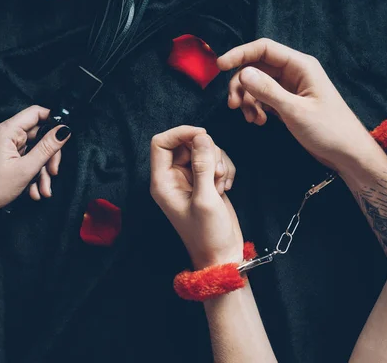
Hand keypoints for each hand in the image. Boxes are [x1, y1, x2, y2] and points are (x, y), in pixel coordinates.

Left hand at [0, 106, 71, 220]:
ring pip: (33, 151)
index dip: (53, 122)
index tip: (64, 136)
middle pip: (38, 136)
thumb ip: (47, 147)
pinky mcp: (2, 156)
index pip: (36, 113)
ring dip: (41, 171)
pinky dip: (31, 173)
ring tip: (42, 189)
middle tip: (53, 172)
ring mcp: (2, 146)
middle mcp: (3, 134)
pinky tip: (32, 189)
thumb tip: (63, 131)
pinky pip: (24, 159)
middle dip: (48, 157)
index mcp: (6, 131)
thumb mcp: (26, 168)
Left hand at [150, 126, 239, 268]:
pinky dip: (224, 168)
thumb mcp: (206, 199)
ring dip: (218, 162)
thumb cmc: (208, 234)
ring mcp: (190, 179)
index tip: (203, 135)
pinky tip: (226, 187)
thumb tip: (202, 136)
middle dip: (207, 151)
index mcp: (163, 182)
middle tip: (216, 173)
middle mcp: (173, 178)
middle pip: (187, 143)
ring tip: (221, 185)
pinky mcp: (205, 181)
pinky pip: (215, 160)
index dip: (180, 133)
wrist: (222, 254)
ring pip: (204, 150)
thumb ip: (202, 166)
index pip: (161, 143)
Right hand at [217, 38, 379, 171]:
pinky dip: (256, 108)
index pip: (264, 49)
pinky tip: (258, 122)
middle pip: (256, 67)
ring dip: (247, 99)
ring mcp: (290, 88)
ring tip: (250, 119)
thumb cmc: (329, 130)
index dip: (240, 54)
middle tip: (233, 105)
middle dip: (241, 84)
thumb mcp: (295, 110)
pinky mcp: (288, 103)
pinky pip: (263, 98)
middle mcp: (294, 73)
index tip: (220, 66)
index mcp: (300, 65)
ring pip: (257, 84)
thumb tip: (243, 73)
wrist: (347, 153)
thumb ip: (268, 90)